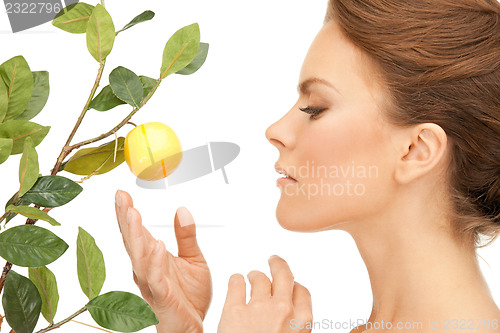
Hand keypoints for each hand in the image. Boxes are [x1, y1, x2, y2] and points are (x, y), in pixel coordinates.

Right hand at [115, 190, 211, 332]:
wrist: (195, 325)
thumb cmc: (190, 295)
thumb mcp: (193, 259)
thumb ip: (186, 236)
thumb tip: (182, 209)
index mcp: (152, 258)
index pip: (137, 232)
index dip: (128, 213)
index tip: (122, 193)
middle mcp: (147, 269)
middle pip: (133, 241)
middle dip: (126, 218)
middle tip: (121, 197)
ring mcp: (152, 283)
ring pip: (140, 257)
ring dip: (136, 235)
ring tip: (133, 214)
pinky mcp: (162, 297)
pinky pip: (157, 279)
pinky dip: (156, 262)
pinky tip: (158, 246)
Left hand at [217, 255, 312, 332]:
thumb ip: (295, 330)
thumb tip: (293, 323)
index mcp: (302, 324)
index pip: (302, 292)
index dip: (295, 286)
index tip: (290, 285)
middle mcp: (283, 311)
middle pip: (284, 275)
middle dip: (278, 265)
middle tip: (273, 260)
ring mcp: (258, 308)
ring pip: (259, 277)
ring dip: (255, 274)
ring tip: (249, 276)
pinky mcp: (233, 310)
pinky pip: (236, 282)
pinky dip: (235, 279)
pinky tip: (234, 281)